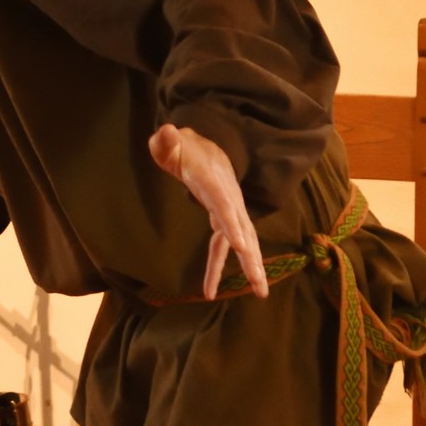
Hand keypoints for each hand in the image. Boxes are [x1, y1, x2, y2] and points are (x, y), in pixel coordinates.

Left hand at [148, 123, 267, 300]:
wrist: (208, 147)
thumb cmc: (185, 147)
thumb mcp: (171, 143)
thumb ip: (166, 141)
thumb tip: (165, 132)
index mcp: (214, 185)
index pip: (225, 207)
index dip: (233, 226)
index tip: (241, 246)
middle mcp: (228, 201)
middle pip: (243, 233)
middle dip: (252, 258)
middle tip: (259, 283)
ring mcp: (230, 212)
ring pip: (243, 243)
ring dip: (251, 267)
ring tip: (260, 293)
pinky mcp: (225, 219)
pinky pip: (226, 247)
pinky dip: (225, 266)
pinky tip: (212, 289)